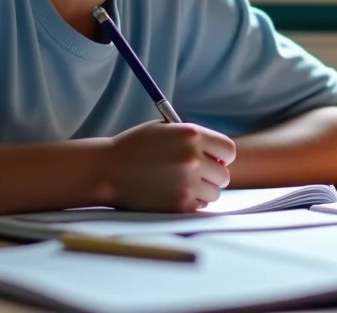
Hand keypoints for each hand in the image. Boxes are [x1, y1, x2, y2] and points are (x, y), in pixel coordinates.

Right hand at [105, 121, 236, 211]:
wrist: (107, 170)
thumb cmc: (135, 147)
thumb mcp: (166, 130)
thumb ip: (194, 139)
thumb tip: (219, 156)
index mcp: (192, 135)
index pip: (228, 150)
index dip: (222, 157)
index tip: (213, 160)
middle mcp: (193, 158)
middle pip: (224, 175)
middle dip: (212, 176)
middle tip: (196, 176)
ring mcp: (187, 183)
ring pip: (214, 194)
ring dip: (202, 192)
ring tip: (182, 185)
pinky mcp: (179, 204)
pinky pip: (199, 206)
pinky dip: (191, 203)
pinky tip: (173, 194)